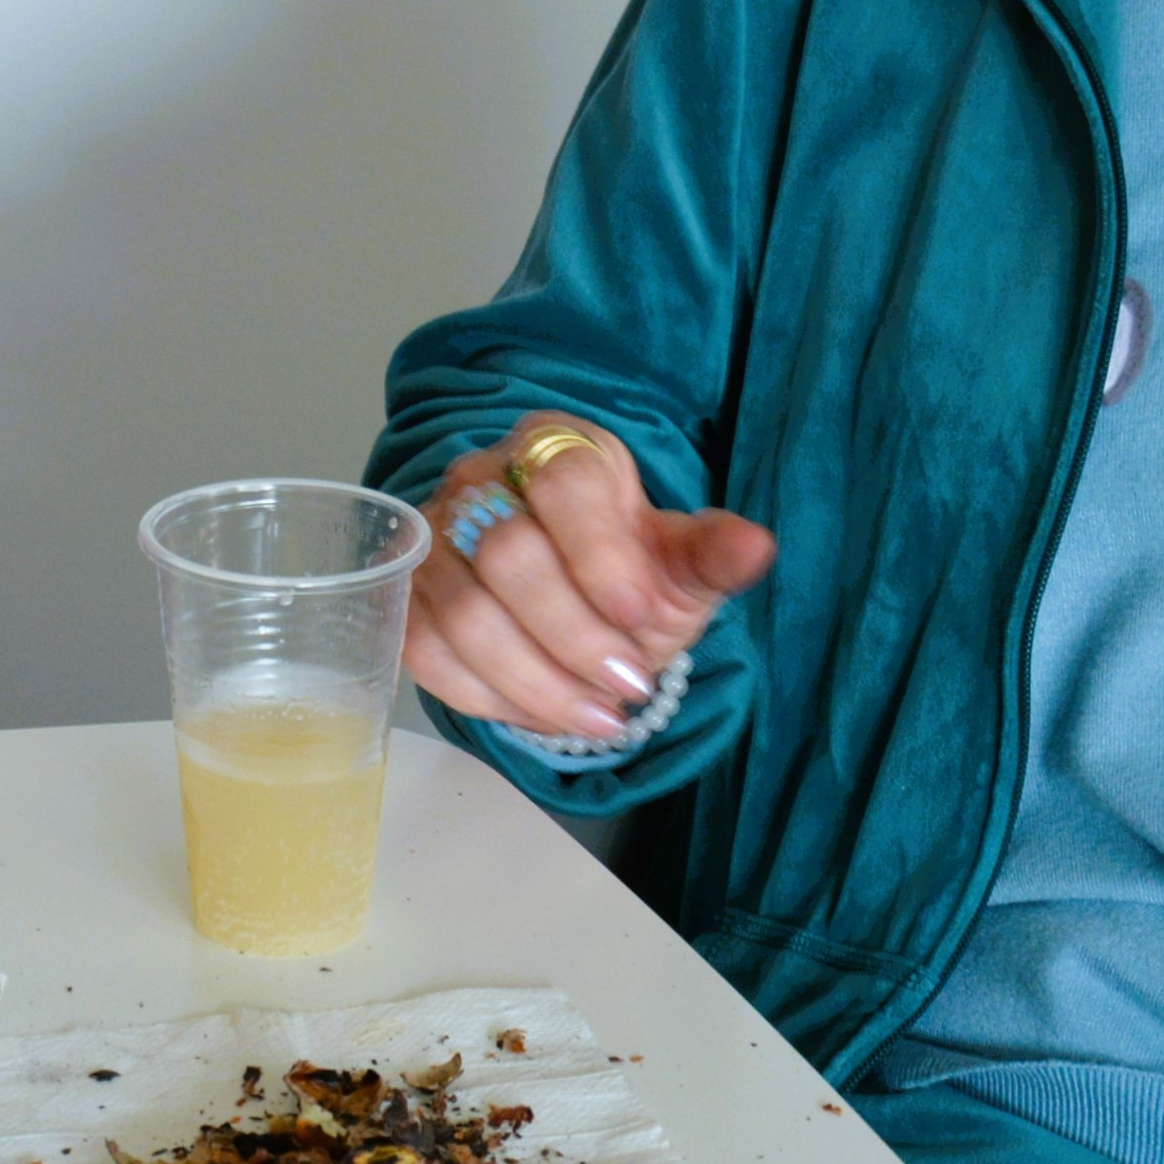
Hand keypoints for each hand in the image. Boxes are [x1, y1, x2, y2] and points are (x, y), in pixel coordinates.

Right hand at [403, 418, 771, 743]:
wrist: (574, 597)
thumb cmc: (628, 571)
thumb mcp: (679, 563)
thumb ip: (710, 554)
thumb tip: (755, 548)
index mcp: (557, 447)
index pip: (565, 483)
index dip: (601, 554)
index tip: (641, 615)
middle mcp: (480, 478)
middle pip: (507, 554)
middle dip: (573, 637)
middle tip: (627, 684)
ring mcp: (434, 536)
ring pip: (466, 614)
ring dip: (537, 682)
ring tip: (597, 716)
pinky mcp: (408, 594)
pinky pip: (428, 652)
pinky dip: (489, 698)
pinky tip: (542, 714)